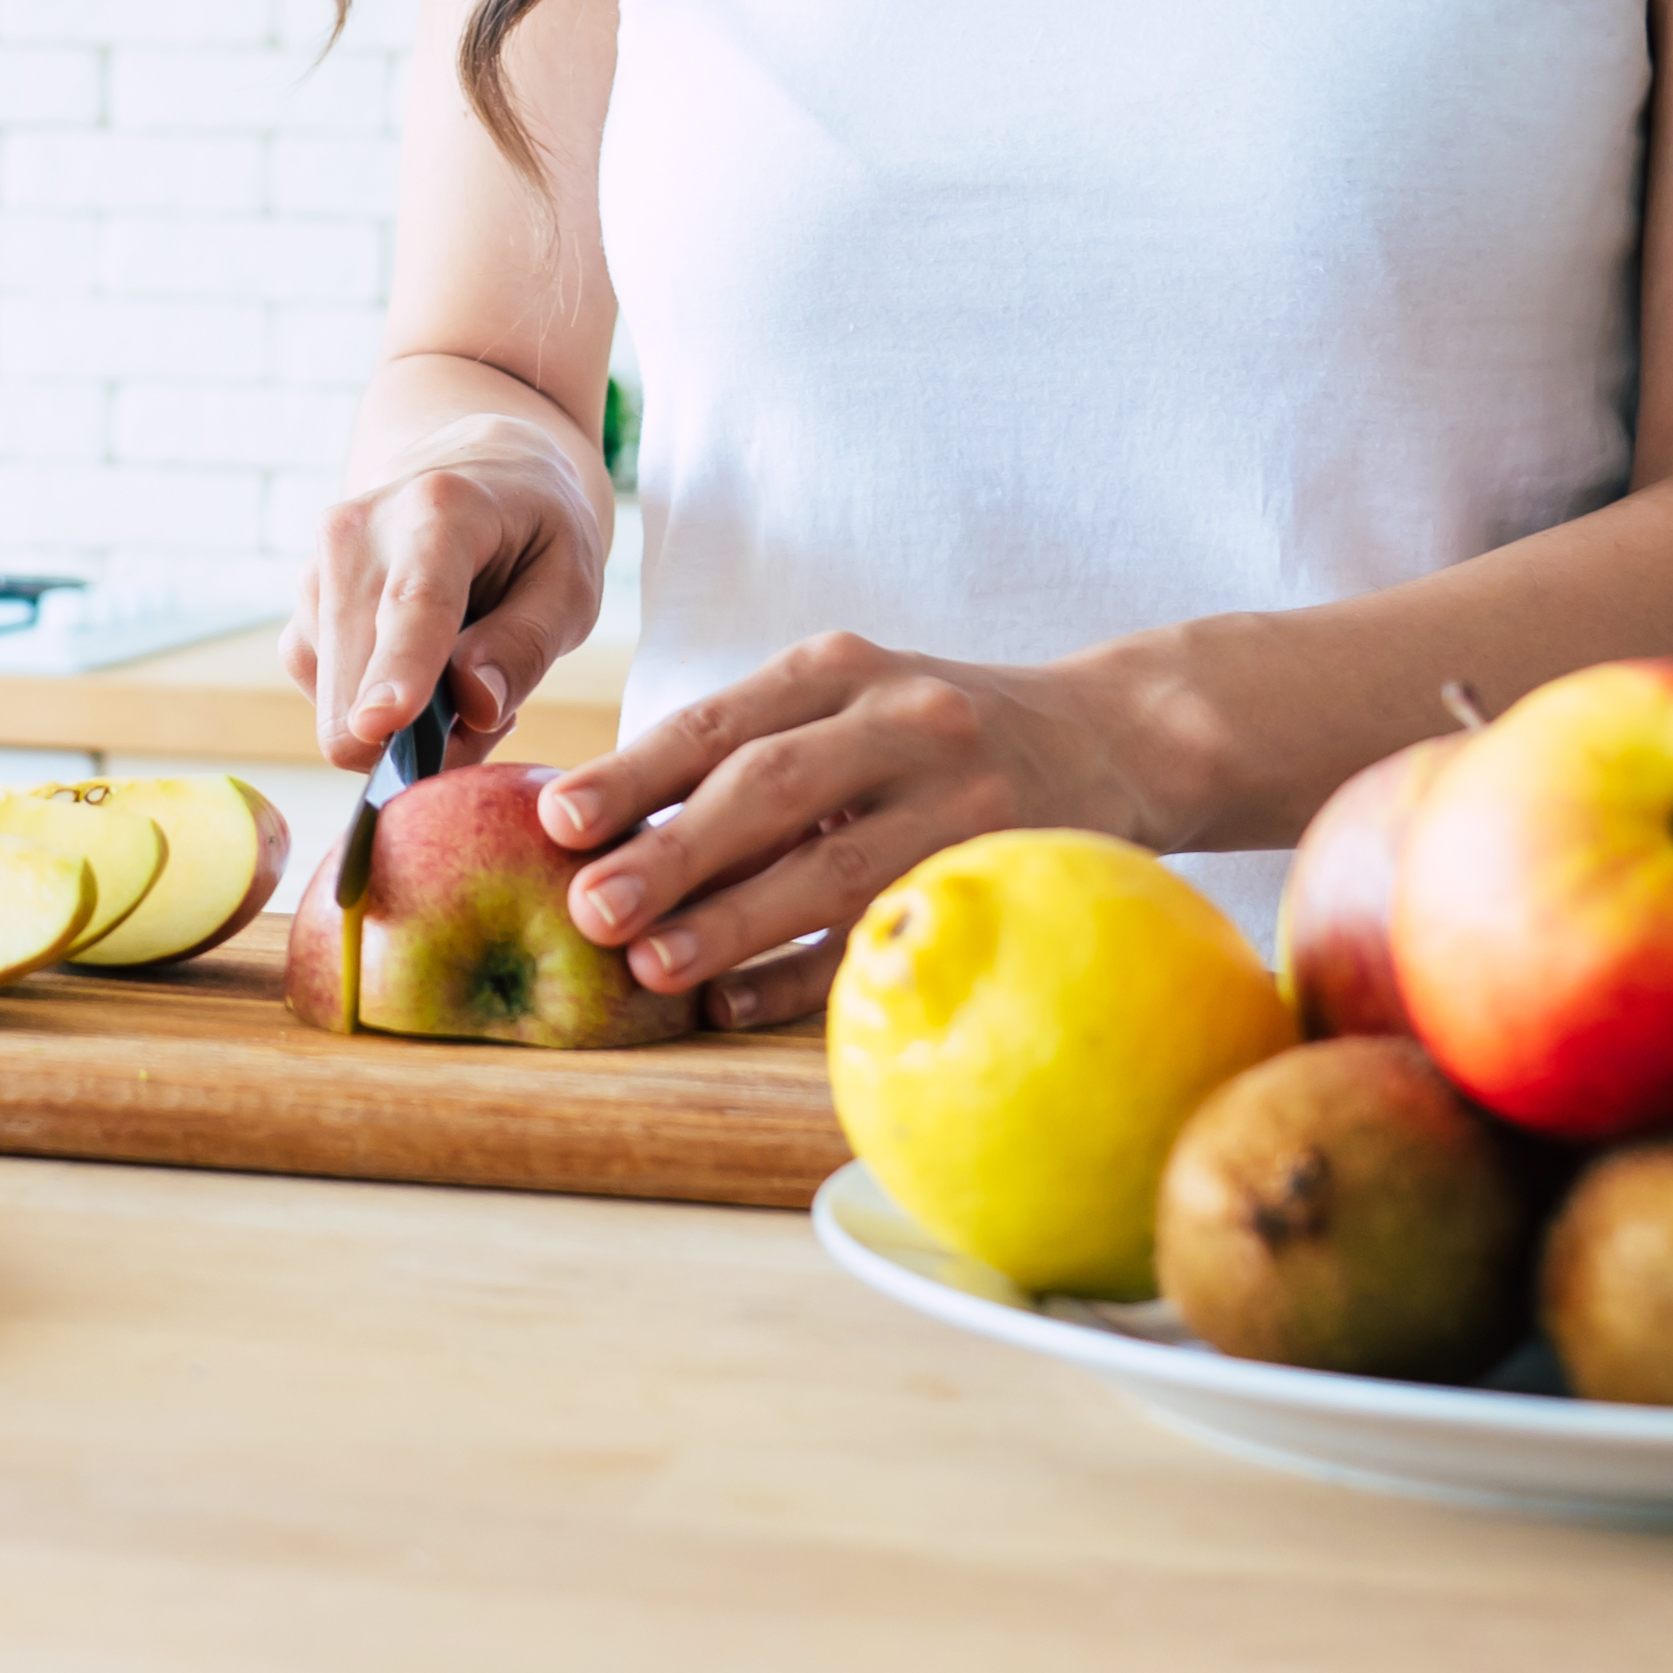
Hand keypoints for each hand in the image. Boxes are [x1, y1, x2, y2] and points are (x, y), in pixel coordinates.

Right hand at [280, 429, 605, 771]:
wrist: (476, 467)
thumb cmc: (534, 529)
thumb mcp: (571, 582)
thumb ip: (527, 645)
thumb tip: (475, 705)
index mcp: (440, 509)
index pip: (414, 602)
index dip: (397, 671)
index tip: (380, 726)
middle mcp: (357, 531)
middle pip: (356, 674)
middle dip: (417, 732)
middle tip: (487, 710)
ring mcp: (317, 568)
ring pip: (336, 700)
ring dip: (401, 720)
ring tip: (460, 671)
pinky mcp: (302, 606)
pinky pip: (326, 693)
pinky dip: (374, 703)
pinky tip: (421, 668)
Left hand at [531, 634, 1179, 1030]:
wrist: (1116, 735)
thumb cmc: (934, 735)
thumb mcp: (850, 704)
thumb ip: (745, 752)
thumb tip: (594, 837)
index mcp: (840, 668)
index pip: (720, 721)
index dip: (634, 773)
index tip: (555, 820)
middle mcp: (901, 717)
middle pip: (770, 786)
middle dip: (672, 850)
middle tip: (589, 907)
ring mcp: (960, 796)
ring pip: (831, 864)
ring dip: (734, 922)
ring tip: (652, 966)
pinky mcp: (1001, 868)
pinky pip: (892, 928)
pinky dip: (810, 973)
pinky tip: (738, 1004)